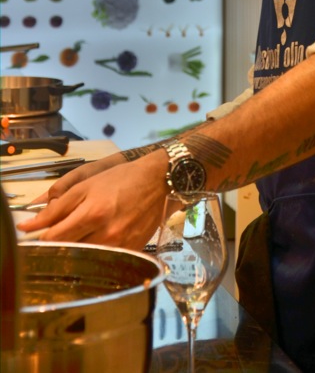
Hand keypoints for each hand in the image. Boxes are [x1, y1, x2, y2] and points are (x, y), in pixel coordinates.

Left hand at [17, 148, 168, 249]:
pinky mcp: (130, 253)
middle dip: (56, 246)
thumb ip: (56, 207)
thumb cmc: (122, 179)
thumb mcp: (86, 185)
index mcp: (92, 214)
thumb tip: (27, 226)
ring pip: (84, 260)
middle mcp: (106, 235)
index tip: (35, 236)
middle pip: (68, 252)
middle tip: (57, 236)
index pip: (53, 239)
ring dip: (75, 252)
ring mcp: (120, 247)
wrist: (159, 183)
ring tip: (78, 238)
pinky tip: (96, 242)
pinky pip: (104, 262)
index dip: (40, 238)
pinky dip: (95, 255)